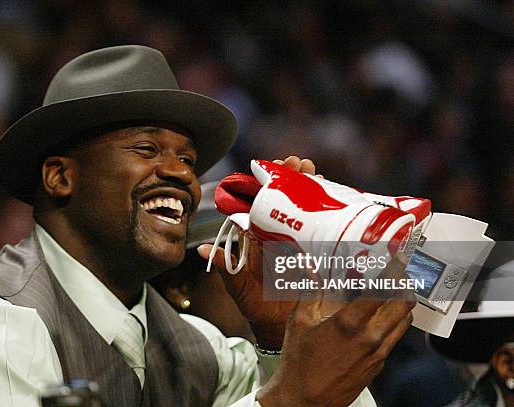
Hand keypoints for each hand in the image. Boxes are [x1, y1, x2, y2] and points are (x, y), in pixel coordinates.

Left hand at [197, 156, 318, 348]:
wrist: (278, 327)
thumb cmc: (254, 305)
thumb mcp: (238, 285)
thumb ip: (225, 266)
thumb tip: (200, 249)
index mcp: (258, 237)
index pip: (260, 204)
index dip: (265, 184)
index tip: (270, 167)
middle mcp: (278, 234)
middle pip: (285, 200)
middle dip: (291, 179)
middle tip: (297, 163)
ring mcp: (299, 242)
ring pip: (305, 209)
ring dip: (310, 188)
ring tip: (313, 172)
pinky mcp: (316, 254)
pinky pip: (322, 229)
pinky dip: (327, 212)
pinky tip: (331, 196)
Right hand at [257, 258, 415, 406]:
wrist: (304, 401)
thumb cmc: (298, 363)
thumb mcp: (299, 322)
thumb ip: (309, 291)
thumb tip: (309, 267)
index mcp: (349, 323)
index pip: (383, 290)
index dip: (395, 271)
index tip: (399, 257)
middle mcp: (370, 338)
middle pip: (403, 305)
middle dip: (405, 285)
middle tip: (400, 272)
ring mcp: (377, 354)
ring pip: (404, 322)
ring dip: (402, 304)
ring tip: (394, 292)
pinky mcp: (378, 365)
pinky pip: (394, 338)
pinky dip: (393, 323)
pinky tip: (380, 318)